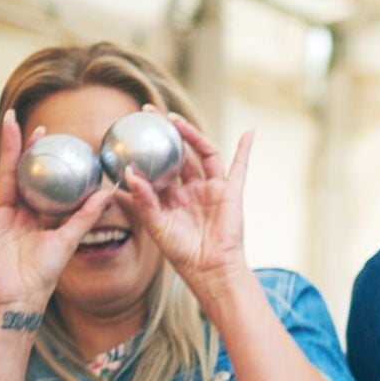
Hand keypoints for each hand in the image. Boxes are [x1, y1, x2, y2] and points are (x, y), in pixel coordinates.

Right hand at [0, 113, 115, 311]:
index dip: (37, 155)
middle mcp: (8, 214)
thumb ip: (86, 215)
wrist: (20, 298)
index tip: (44, 131)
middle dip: (9, 145)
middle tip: (11, 118)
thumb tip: (110, 191)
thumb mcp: (68, 239)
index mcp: (31, 214)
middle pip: (7, 172)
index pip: (34, 177)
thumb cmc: (44, 273)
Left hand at [114, 114, 252, 293]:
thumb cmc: (181, 252)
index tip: (129, 130)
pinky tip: (250, 132)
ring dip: (191, 134)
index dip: (146, 148)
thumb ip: (143, 199)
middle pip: (179, 153)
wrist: (209, 268)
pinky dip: (245, 149)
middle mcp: (191, 188)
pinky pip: (239, 167)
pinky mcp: (231, 192)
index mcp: (172, 196)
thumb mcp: (155, 225)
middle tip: (148, 112)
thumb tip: (130, 172)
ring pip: (202, 154)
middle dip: (165, 132)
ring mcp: (212, 188)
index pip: (158, 165)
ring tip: (175, 119)